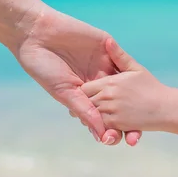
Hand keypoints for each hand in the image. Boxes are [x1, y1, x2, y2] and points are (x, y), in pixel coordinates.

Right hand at [13, 6, 141, 145]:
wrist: (36, 34)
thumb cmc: (44, 67)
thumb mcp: (65, 92)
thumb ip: (85, 111)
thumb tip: (101, 134)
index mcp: (84, 93)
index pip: (103, 113)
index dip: (111, 127)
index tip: (118, 141)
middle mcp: (96, 79)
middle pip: (118, 102)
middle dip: (127, 120)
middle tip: (134, 137)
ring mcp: (103, 63)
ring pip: (124, 83)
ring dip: (133, 98)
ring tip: (140, 117)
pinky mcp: (107, 46)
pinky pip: (123, 58)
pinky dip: (130, 70)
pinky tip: (138, 85)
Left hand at [81, 38, 169, 131]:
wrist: (165, 108)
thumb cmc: (151, 87)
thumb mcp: (135, 69)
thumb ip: (119, 56)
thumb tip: (108, 40)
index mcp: (110, 82)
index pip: (84, 88)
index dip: (86, 91)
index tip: (91, 93)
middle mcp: (108, 96)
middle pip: (85, 102)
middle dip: (87, 104)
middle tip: (91, 105)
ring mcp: (111, 111)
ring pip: (91, 114)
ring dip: (93, 115)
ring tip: (98, 113)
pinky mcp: (117, 124)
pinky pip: (100, 126)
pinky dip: (100, 125)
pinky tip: (107, 121)